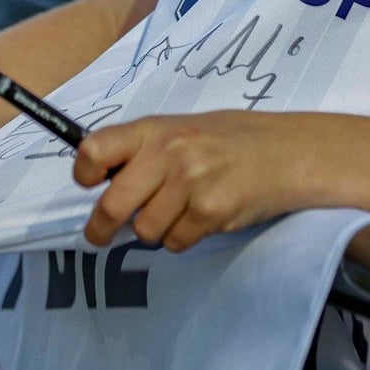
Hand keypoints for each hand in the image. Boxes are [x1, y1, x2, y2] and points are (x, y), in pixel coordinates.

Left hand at [74, 111, 306, 251]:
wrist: (285, 151)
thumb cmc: (230, 141)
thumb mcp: (182, 129)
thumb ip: (145, 151)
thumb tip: (104, 184)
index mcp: (155, 128)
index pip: (95, 148)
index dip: (85, 173)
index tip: (88, 185)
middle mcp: (169, 152)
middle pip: (112, 205)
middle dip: (101, 228)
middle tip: (99, 237)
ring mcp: (190, 182)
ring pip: (145, 231)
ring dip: (157, 230)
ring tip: (180, 211)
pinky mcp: (210, 211)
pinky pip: (176, 242)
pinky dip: (184, 237)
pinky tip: (203, 217)